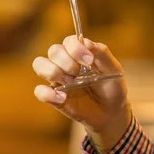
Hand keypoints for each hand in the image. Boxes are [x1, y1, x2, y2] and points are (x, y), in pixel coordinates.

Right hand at [32, 36, 131, 151]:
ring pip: (40, 64)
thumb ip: (102, 53)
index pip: (69, 41)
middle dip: (66, 60)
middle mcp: (66, 62)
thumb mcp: (113, 69)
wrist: (111, 111)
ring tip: (70, 82)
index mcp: (80, 52)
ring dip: (54, 72)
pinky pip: (39, 91)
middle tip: (79, 72)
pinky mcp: (53, 96)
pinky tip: (63, 98)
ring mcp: (58, 79)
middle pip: (54, 50)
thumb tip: (86, 41)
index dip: (76, 48)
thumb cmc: (112, 86)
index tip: (89, 61)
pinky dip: (48, 93)